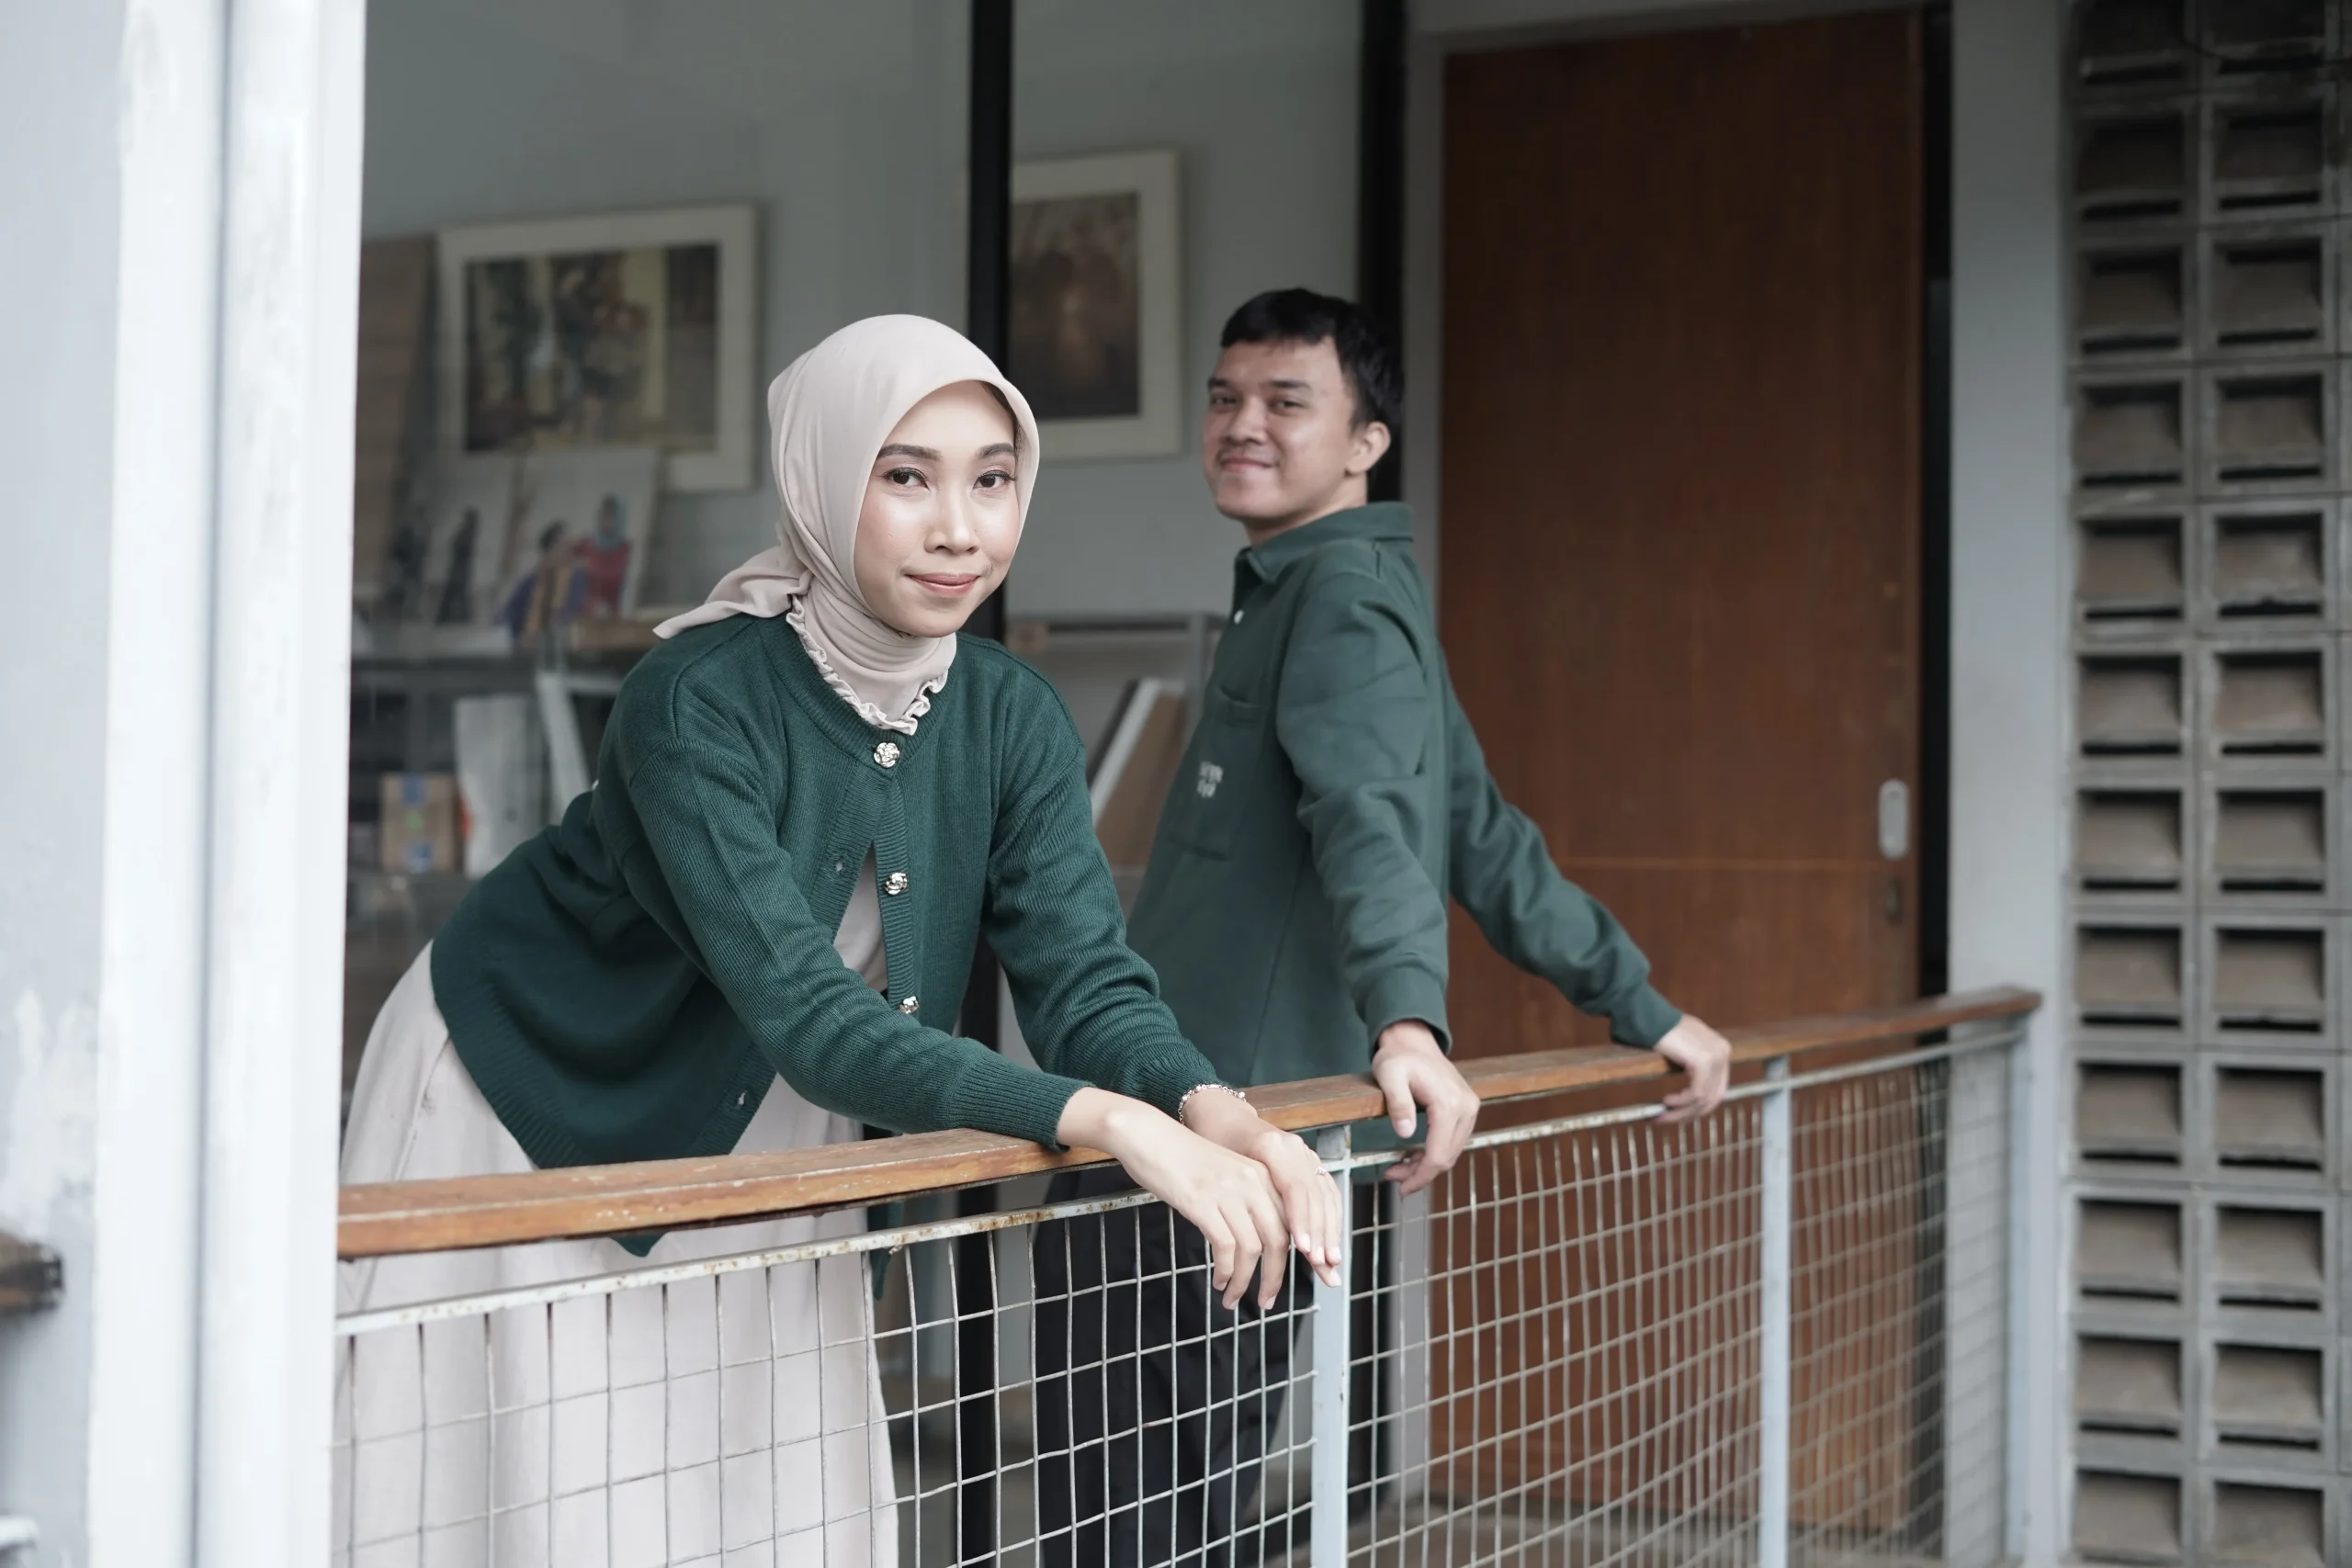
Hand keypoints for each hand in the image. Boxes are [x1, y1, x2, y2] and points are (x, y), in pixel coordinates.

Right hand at [1179, 1089, 1344, 1294]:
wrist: (1149, 1136)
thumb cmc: (1182, 1158)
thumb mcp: (1226, 1175)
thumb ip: (1246, 1200)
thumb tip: (1259, 1242)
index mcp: (1262, 1175)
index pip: (1292, 1223)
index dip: (1295, 1257)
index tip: (1287, 1280)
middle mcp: (1252, 1182)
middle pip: (1278, 1241)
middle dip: (1274, 1277)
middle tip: (1266, 1301)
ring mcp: (1228, 1192)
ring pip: (1252, 1249)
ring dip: (1244, 1281)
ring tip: (1232, 1298)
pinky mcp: (1203, 1203)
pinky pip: (1225, 1247)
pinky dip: (1224, 1271)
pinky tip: (1217, 1281)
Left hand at [1371, 1020, 1478, 1195]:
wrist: (1413, 1041)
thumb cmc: (1399, 1057)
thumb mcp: (1389, 1075)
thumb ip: (1398, 1104)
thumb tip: (1406, 1134)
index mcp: (1450, 1103)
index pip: (1439, 1154)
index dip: (1420, 1176)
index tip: (1401, 1188)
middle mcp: (1466, 1107)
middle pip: (1447, 1157)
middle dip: (1421, 1174)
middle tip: (1394, 1177)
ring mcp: (1469, 1109)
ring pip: (1451, 1152)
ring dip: (1427, 1165)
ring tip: (1400, 1168)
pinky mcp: (1466, 1109)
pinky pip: (1453, 1141)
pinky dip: (1435, 1153)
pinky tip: (1415, 1156)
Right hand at [1656, 1015, 1730, 1121]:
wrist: (1648, 1015)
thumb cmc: (1659, 1030)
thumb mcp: (1686, 1047)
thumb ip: (1695, 1065)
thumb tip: (1694, 1095)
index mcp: (1721, 1049)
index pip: (1718, 1088)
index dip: (1700, 1106)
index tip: (1681, 1115)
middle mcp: (1723, 1052)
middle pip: (1713, 1096)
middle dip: (1690, 1113)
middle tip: (1667, 1120)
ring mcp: (1715, 1057)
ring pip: (1703, 1098)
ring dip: (1680, 1111)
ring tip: (1661, 1115)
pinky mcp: (1703, 1062)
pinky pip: (1695, 1093)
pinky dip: (1680, 1102)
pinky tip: (1665, 1101)